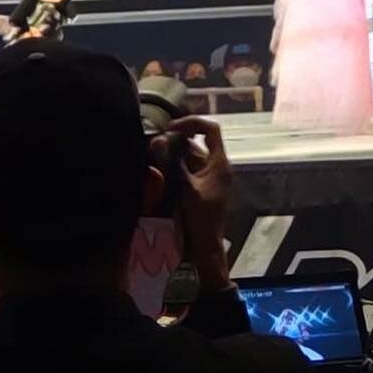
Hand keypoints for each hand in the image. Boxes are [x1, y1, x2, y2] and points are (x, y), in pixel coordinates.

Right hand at [163, 116, 232, 289]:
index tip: (171, 128)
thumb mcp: (185, 190)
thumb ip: (172, 164)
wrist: (203, 250)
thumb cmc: (200, 221)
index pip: (211, 129)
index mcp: (220, 164)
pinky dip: (172, 167)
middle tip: (154, 144)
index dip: (192, 122)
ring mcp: (207, 178)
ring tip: (152, 157)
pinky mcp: (197, 188)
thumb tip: (158, 141)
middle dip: (175, 140)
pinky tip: (156, 170)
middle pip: (196, 142)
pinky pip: (184, 170)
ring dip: (171, 154)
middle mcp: (215, 167)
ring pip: (188, 156)